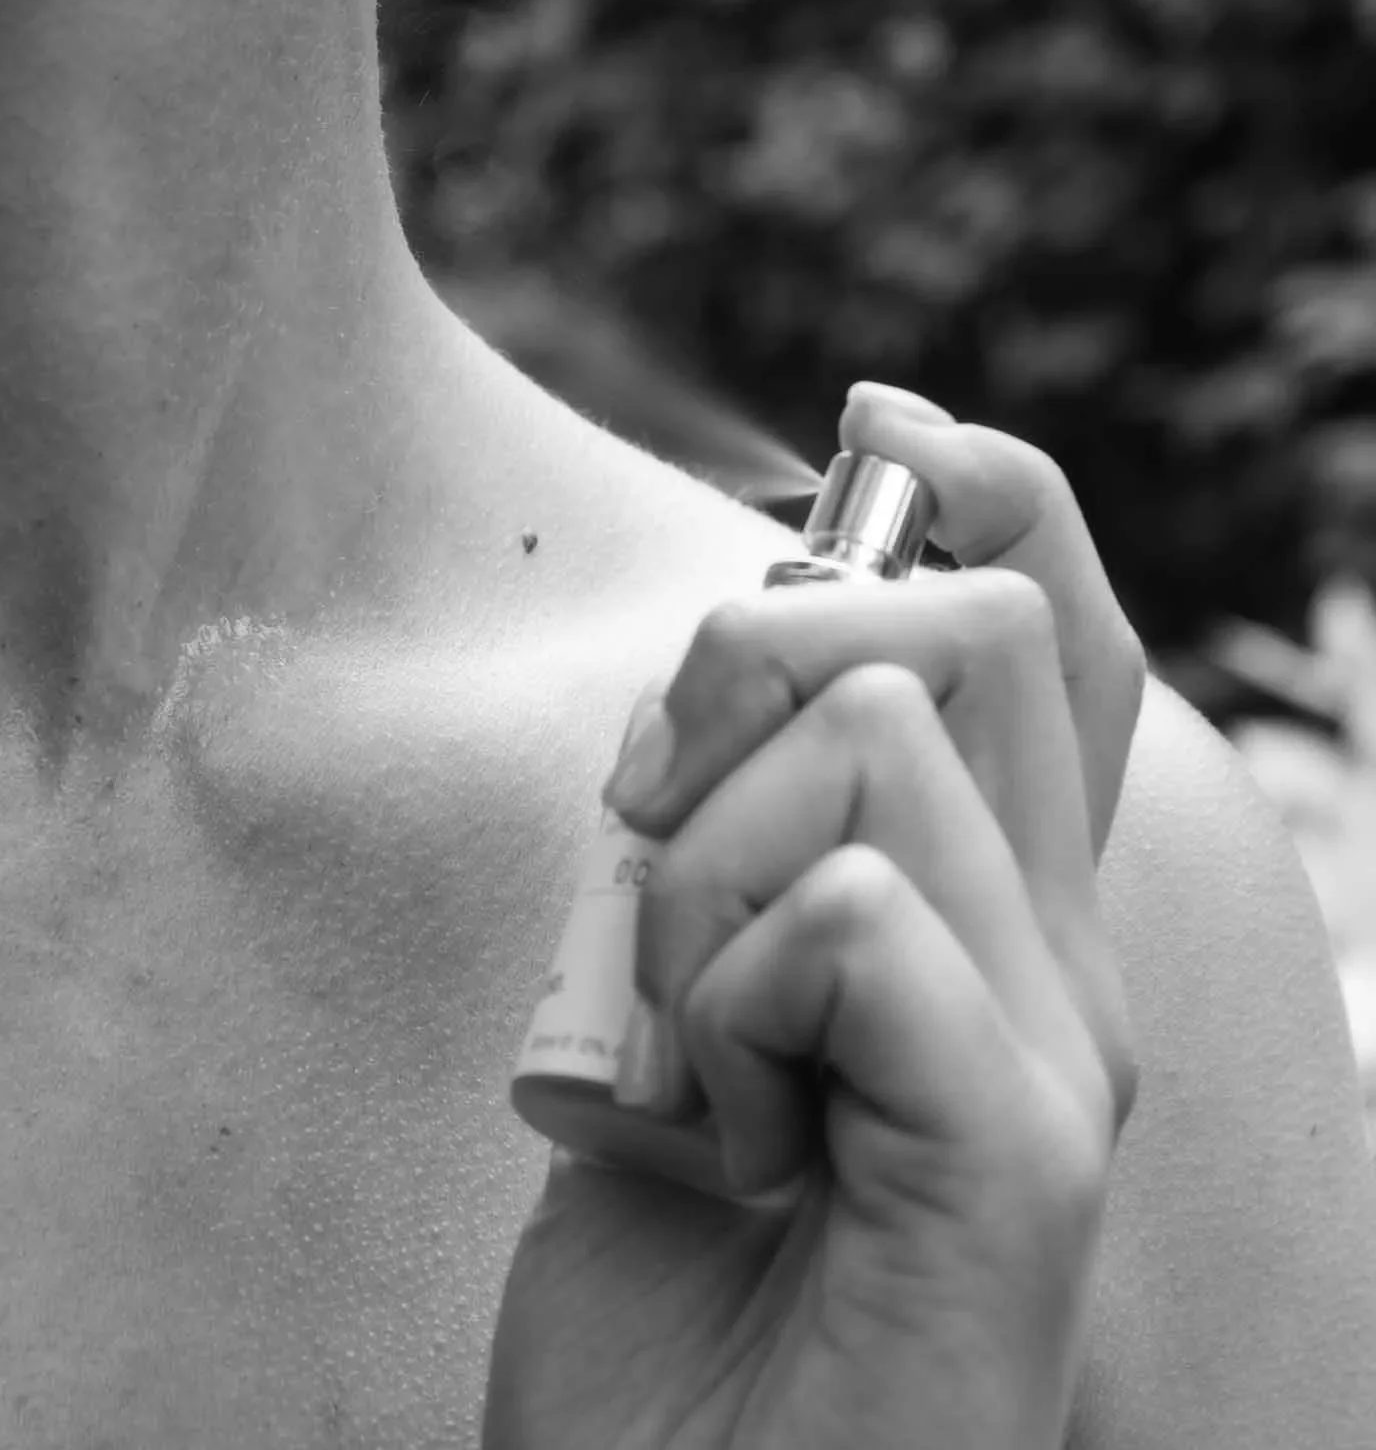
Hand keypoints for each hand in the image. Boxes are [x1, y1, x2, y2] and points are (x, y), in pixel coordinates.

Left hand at [483, 386, 1145, 1449]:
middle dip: (746, 673)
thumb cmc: (673, 1296)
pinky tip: (724, 1135)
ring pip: (871, 739)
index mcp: (995, 925)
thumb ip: (733, 832)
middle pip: (957, 629)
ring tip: (688, 1056)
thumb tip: (735, 651)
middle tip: (657, 847)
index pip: (1056, 640)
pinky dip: (720, 995)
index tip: (882, 425)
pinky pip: (852, 912)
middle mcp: (1064, 970)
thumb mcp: (674, 1001)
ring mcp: (1060, 1058)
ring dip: (693, 872)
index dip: (987, 498)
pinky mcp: (1022, 1156)